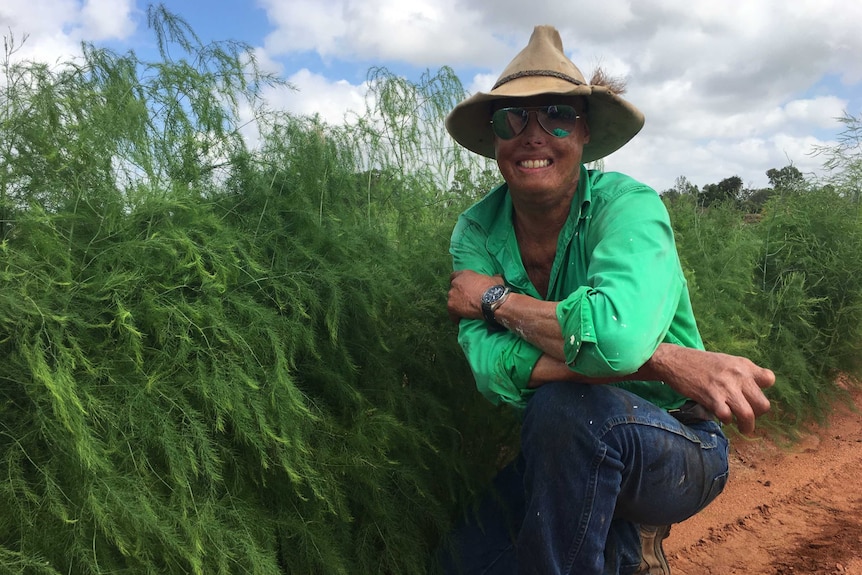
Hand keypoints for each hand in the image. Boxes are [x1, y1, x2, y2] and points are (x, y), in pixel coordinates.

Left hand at [447, 270, 500, 323]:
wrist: (491, 302)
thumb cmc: (493, 289)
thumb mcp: (495, 279)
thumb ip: (493, 277)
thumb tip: (497, 276)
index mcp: (464, 274)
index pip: (455, 275)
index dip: (459, 281)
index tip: (462, 286)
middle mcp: (456, 283)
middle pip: (453, 288)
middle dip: (458, 293)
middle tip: (466, 299)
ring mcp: (452, 295)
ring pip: (451, 300)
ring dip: (457, 304)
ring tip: (465, 310)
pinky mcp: (452, 307)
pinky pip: (452, 314)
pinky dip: (455, 317)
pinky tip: (460, 319)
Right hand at [646, 344, 774, 434]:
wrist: (676, 361)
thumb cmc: (700, 363)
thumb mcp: (726, 361)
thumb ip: (741, 373)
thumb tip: (752, 390)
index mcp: (744, 365)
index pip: (769, 379)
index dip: (763, 391)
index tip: (753, 396)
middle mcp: (739, 375)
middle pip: (763, 404)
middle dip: (758, 415)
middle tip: (748, 417)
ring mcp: (726, 387)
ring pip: (748, 415)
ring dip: (747, 426)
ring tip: (743, 428)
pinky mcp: (712, 398)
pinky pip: (727, 417)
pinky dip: (726, 421)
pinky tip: (721, 417)